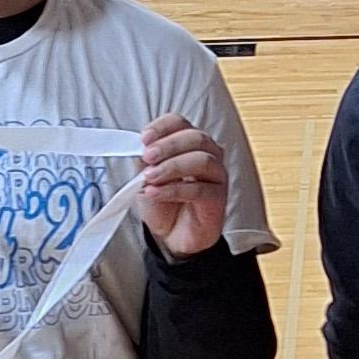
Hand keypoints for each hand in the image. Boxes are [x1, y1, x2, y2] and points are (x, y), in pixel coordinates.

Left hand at [139, 114, 226, 257]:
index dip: (162, 127)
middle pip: (195, 137)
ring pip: (202, 160)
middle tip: (147, 157)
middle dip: (168, 145)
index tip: (144, 138)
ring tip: (150, 178)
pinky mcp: (218, 198)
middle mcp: (209, 154)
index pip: (180, 123)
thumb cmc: (164, 203)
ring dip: (172, 167)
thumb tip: (140, 148)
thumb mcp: (146, 177)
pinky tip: (155, 192)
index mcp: (189, 143)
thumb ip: (144, 161)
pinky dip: (173, 190)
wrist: (173, 235)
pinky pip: (198, 189)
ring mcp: (217, 176)